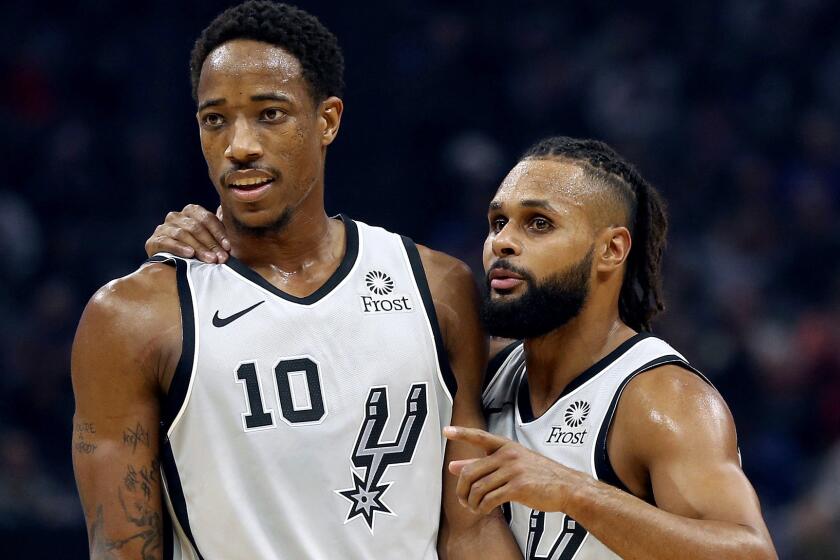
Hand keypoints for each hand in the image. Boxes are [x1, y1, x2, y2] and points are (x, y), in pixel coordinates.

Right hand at [144, 204, 229, 262]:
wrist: (173, 264)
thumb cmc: (198, 248)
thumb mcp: (211, 238)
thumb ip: (218, 226)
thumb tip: (224, 211)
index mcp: (191, 211)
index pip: (207, 218)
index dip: (219, 233)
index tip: (228, 247)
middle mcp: (176, 216)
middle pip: (196, 227)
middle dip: (211, 244)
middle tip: (221, 257)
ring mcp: (163, 227)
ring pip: (183, 234)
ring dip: (199, 248)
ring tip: (210, 259)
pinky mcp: (153, 240)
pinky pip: (167, 242)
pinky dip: (179, 248)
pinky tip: (190, 254)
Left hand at [444, 426, 582, 514]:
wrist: (566, 486)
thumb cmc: (538, 475)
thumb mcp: (512, 463)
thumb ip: (482, 464)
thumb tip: (454, 466)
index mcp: (506, 446)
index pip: (480, 437)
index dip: (462, 433)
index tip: (446, 431)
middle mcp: (508, 455)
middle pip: (471, 472)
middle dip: (462, 489)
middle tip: (463, 499)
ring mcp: (513, 470)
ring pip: (478, 488)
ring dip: (472, 502)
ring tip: (474, 507)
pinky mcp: (518, 487)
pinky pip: (490, 499)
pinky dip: (482, 508)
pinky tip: (484, 510)